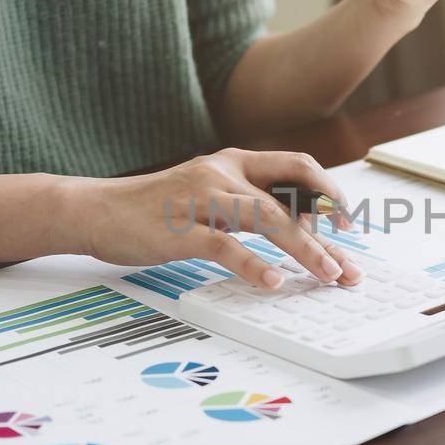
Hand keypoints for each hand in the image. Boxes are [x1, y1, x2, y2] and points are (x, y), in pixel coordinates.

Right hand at [71, 149, 363, 288]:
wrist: (95, 209)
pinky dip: (253, 265)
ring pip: (268, 218)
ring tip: (327, 276)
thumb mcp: (209, 196)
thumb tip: (299, 227)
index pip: (298, 166)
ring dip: (305, 249)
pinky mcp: (179, 227)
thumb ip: (248, 205)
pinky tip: (272, 283)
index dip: (330, 192)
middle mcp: (223, 172)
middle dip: (328, 233)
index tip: (349, 224)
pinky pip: (225, 245)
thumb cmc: (156, 209)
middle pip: (292, 194)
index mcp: (235, 161)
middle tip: (348, 268)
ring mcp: (201, 197)